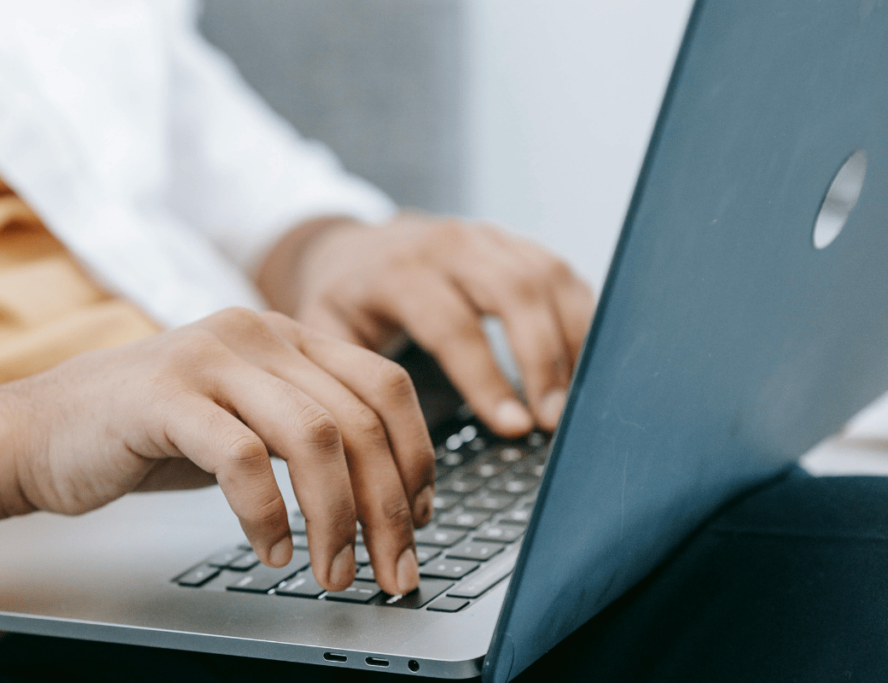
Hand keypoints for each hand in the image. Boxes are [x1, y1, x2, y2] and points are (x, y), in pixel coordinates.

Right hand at [14, 308, 433, 594]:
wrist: (43, 428)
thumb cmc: (153, 432)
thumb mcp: (248, 420)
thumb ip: (309, 434)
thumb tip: (385, 494)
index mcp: (288, 337)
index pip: (386, 386)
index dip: (416, 456)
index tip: (420, 518)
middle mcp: (258, 335)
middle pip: (359, 420)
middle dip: (388, 508)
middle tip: (394, 571)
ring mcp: (211, 359)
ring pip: (315, 437)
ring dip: (337, 519)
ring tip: (334, 572)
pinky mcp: (165, 397)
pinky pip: (242, 460)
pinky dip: (268, 515)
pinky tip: (272, 552)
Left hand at [259, 213, 594, 436]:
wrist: (355, 248)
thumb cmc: (344, 302)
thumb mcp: (325, 333)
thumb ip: (351, 374)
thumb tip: (385, 434)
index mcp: (398, 271)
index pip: (453, 325)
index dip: (488, 379)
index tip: (515, 427)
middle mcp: (448, 244)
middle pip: (514, 291)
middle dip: (543, 359)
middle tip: (555, 419)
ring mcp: (487, 237)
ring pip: (546, 276)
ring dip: (572, 340)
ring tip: (577, 400)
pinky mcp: (515, 243)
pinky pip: (561, 273)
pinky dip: (581, 317)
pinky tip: (585, 362)